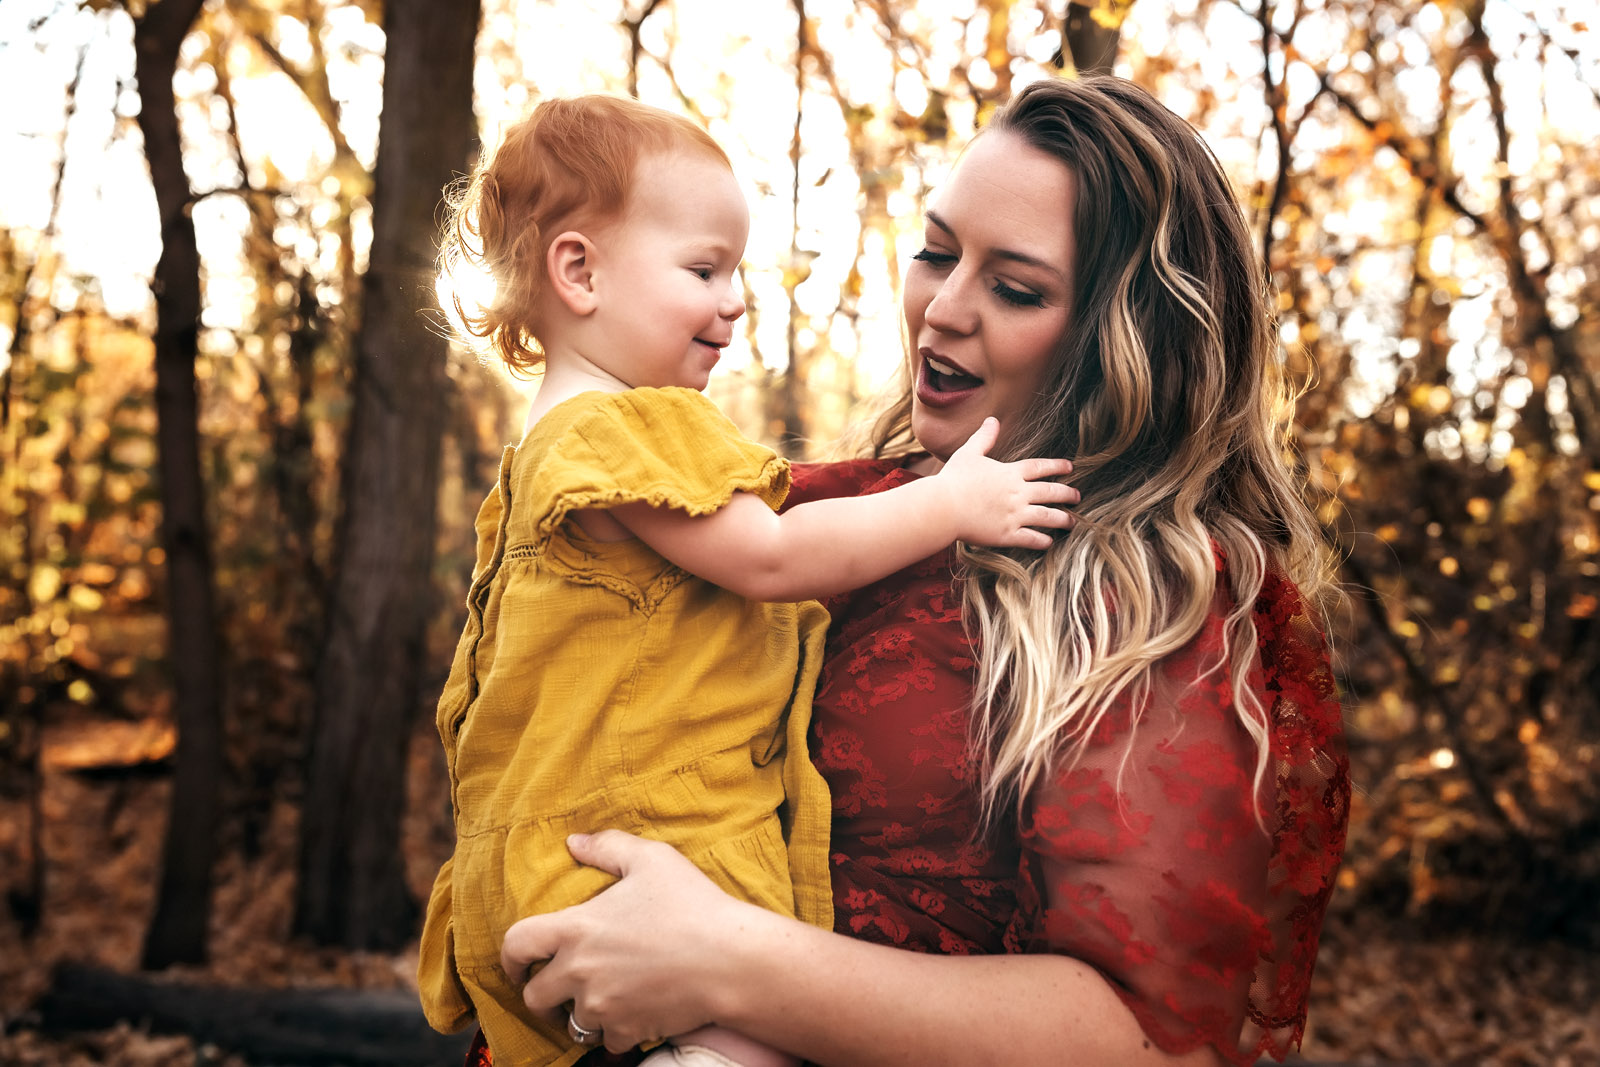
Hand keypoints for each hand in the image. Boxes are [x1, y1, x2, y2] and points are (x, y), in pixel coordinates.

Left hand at [500, 830, 758, 1053]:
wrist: (731, 960)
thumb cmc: (692, 904)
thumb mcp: (652, 859)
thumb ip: (607, 846)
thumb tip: (574, 842)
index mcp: (576, 929)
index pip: (516, 946)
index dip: (510, 957)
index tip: (519, 964)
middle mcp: (579, 972)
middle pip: (535, 996)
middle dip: (542, 994)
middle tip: (558, 989)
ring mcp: (602, 1006)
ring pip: (571, 1023)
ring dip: (580, 1013)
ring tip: (599, 1000)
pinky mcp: (627, 1030)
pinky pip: (607, 1042)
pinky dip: (615, 1032)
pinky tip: (631, 1015)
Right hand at [935, 417, 1077, 549]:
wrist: (944, 506)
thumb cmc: (953, 480)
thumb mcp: (968, 453)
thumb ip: (984, 437)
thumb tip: (992, 419)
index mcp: (1010, 473)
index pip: (1040, 467)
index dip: (1057, 466)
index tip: (1070, 468)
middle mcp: (1017, 493)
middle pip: (1051, 492)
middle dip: (1067, 494)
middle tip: (1078, 496)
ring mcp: (1014, 515)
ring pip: (1047, 516)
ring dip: (1063, 519)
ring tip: (1072, 522)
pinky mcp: (1007, 534)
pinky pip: (1031, 538)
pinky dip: (1043, 540)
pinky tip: (1049, 541)